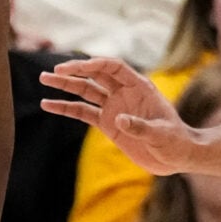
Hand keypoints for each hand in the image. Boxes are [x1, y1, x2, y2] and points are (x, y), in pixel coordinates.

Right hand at [39, 57, 202, 172]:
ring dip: (65, 85)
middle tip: (55, 71)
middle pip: (96, 75)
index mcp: (140, 87)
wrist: (176, 156)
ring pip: (86, 90)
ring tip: (44, 79)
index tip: (81, 67)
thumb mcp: (162, 135)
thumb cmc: (175, 141)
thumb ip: (142, 127)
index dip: (98, 64)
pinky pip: (82, 112)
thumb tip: (120, 119)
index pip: (115, 68)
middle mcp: (124, 93)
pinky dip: (65, 108)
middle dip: (76, 71)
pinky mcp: (107, 123)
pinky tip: (47, 104)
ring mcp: (114, 107)